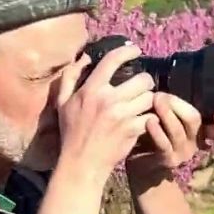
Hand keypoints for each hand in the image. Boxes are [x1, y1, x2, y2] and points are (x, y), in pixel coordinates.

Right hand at [52, 41, 156, 181]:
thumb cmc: (71, 133)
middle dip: (145, 82)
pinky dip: (150, 119)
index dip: (127, 51)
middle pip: (142, 79)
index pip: (113, 60)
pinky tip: (144, 121)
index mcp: (91, 90)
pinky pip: (151, 116)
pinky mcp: (133, 130)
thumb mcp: (62, 103)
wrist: (82, 163)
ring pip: (150, 97)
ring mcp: (122, 115)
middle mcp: (108, 99)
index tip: (135, 50)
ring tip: (142, 104)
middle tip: (141, 87)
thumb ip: (70, 77)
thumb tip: (85, 57)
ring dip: (149, 100)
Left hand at [125, 93, 213, 182]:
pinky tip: (149, 120)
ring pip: (178, 130)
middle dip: (177, 104)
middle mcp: (196, 143)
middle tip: (161, 94)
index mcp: (202, 132)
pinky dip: (157, 131)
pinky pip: (164, 144)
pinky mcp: (167, 160)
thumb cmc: (159, 132)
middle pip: (194, 120)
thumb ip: (177, 105)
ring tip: (155, 100)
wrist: (144, 164)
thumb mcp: (171, 117)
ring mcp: (183, 153)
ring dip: (166, 113)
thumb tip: (173, 81)